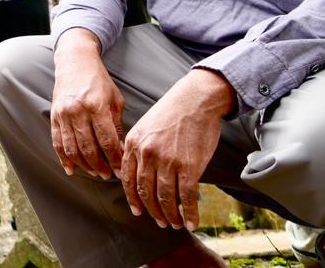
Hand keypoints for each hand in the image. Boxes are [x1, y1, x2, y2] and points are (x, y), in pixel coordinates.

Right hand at [51, 29, 124, 180]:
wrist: (74, 62)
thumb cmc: (99, 81)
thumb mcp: (115, 99)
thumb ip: (116, 125)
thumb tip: (120, 150)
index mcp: (97, 106)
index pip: (107, 141)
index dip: (115, 160)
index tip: (121, 171)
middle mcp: (78, 111)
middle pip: (89, 148)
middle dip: (100, 166)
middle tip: (108, 175)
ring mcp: (63, 114)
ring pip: (72, 149)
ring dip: (84, 165)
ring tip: (94, 172)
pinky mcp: (54, 115)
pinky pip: (57, 142)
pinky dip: (64, 159)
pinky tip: (71, 169)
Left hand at [120, 69, 233, 230]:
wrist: (196, 99)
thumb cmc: (172, 111)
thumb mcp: (145, 126)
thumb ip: (139, 148)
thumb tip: (137, 171)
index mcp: (134, 144)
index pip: (128, 179)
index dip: (133, 199)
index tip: (138, 211)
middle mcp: (147, 154)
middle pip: (146, 192)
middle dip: (153, 211)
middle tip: (160, 222)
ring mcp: (168, 161)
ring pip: (166, 198)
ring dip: (171, 216)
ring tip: (175, 224)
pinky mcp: (189, 166)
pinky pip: (188, 197)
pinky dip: (190, 213)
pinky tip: (192, 221)